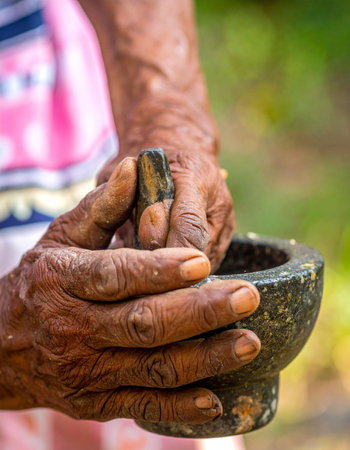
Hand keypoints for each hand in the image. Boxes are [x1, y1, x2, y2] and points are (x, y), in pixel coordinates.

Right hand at [0, 157, 259, 423]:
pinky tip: (217, 400)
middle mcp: (73, 328)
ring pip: (152, 367)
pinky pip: (141, 406)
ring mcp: (84, 370)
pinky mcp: (94, 402)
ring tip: (249, 343)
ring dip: (205, 357)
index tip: (200, 261)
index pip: (115, 274)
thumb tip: (134, 170)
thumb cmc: (40, 281)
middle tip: (247, 297)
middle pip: (143, 322)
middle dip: (200, 312)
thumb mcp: (60, 238)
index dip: (158, 270)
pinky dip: (179, 407)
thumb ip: (100, 207)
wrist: (0, 346)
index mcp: (63, 280)